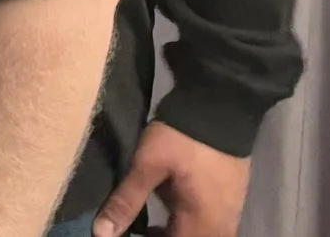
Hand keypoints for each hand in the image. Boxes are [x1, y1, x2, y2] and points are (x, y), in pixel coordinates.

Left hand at [92, 121, 249, 236]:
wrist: (220, 105)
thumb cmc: (182, 137)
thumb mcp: (147, 165)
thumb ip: (126, 201)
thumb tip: (101, 233)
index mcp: (203, 223)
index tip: (125, 236)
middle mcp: (221, 226)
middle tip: (131, 230)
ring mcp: (229, 214)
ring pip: (196, 235)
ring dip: (172, 233)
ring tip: (143, 226)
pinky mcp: (229, 201)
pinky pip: (206, 226)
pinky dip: (183, 225)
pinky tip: (162, 216)